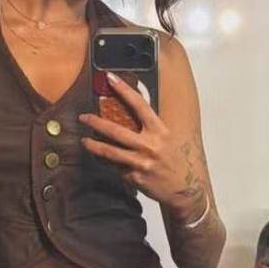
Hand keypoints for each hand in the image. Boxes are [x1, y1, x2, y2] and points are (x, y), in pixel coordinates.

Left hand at [80, 72, 206, 221]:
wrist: (185, 188)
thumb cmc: (175, 160)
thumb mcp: (166, 139)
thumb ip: (149, 129)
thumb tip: (127, 116)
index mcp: (159, 130)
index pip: (139, 105)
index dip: (124, 90)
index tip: (110, 78)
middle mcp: (150, 145)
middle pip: (116, 131)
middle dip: (96, 123)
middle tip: (83, 117)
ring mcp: (142, 162)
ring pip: (110, 152)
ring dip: (94, 145)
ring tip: (84, 141)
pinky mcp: (136, 178)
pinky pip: (118, 168)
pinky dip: (112, 165)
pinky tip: (107, 162)